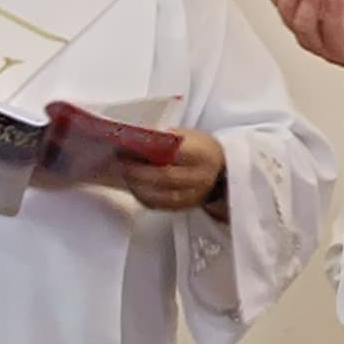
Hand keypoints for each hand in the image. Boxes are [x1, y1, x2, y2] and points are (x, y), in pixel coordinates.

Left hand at [105, 127, 224, 212]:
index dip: (148, 153)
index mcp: (203, 155)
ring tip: (125, 173)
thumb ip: (166, 139)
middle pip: (163, 177)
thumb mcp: (189, 136)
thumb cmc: (201, 150)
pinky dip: (141, 195)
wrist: (222, 171)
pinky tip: (135, 186)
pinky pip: (157, 205)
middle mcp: (200, 178)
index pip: (173, 155)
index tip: (129, 148)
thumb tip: (137, 140)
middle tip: (121, 162)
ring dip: (136, 184)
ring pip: (158, 195)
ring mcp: (193, 196)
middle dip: (137, 170)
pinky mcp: (184, 208)